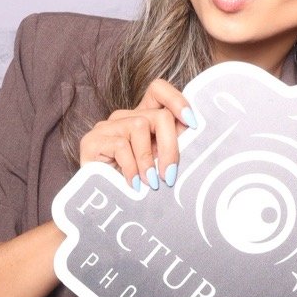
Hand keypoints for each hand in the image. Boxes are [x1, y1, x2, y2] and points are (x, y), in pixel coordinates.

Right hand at [78, 78, 193, 192]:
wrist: (102, 206)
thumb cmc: (138, 186)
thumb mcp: (161, 165)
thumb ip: (175, 149)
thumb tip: (204, 143)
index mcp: (143, 118)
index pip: (158, 89)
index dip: (177, 100)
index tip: (192, 124)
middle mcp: (125, 117)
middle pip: (158, 115)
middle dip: (170, 147)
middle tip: (170, 175)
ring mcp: (107, 127)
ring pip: (140, 126)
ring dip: (148, 160)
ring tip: (150, 183)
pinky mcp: (92, 140)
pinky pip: (121, 145)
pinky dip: (132, 168)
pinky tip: (133, 185)